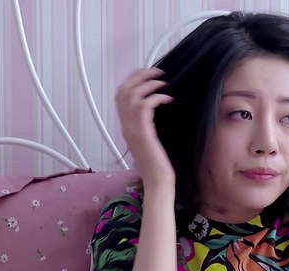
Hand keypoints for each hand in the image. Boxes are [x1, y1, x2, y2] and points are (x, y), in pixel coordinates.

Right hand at [115, 68, 174, 188]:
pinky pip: (145, 106)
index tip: (148, 75)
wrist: (158, 181)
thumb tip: (158, 106)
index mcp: (126, 126)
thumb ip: (148, 124)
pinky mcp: (143, 133)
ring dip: (148, 84)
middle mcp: (125, 126)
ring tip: (163, 82)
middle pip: (123, 90)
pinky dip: (156, 97)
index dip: (132, 80)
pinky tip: (168, 99)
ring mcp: (132, 129)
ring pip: (132, 95)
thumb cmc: (158, 164)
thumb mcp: (151, 139)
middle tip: (157, 71)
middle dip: (139, 76)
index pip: (120, 95)